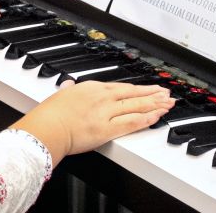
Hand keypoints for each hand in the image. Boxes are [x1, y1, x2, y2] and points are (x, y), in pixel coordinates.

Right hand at [16, 82, 175, 162]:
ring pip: (136, 107)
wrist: (48, 127)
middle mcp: (103, 98)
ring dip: (154, 106)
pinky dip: (145, 120)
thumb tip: (68, 86)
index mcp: (93, 88)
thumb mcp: (62, 94)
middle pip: (134, 95)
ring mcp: (106, 113)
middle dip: (153, 95)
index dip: (139, 89)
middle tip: (167, 94)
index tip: (150, 89)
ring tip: (167, 105)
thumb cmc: (51, 113)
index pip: (123, 87)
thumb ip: (69, 90)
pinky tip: (156, 117)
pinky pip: (130, 123)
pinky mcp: (107, 129)